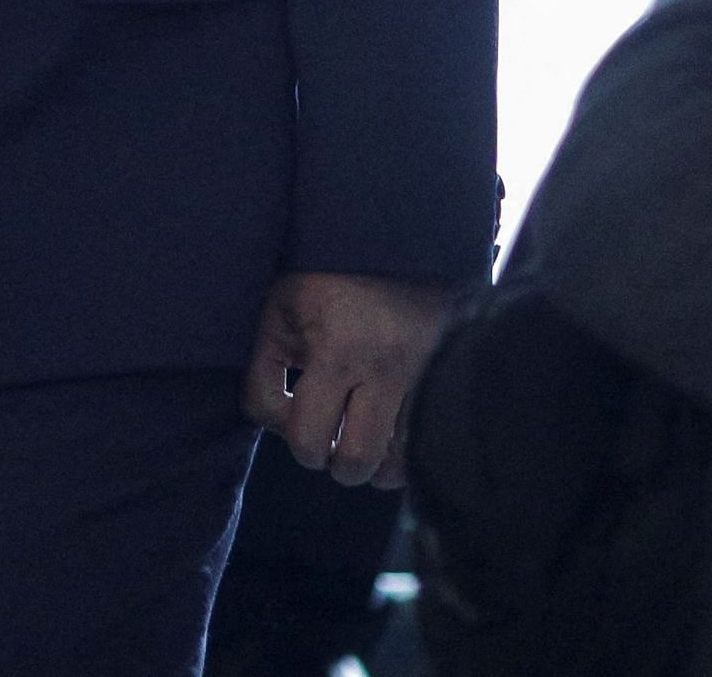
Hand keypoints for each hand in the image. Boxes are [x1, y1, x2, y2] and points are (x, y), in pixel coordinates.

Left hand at [243, 270, 451, 487]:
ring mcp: (424, 380)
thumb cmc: (327, 281)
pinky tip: (390, 434)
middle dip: (337, 462)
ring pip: (400, 464)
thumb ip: (262, 370)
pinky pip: (429, 446)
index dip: (297, 442)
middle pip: (358, 461)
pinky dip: (406, 455)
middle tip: (333, 439)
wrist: (400, 247)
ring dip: (376, 464)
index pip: (309, 437)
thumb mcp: (280, 312)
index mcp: (338, 350)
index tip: (299, 421)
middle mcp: (386, 371)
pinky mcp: (449, 383)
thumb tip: (276, 425)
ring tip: (363, 437)